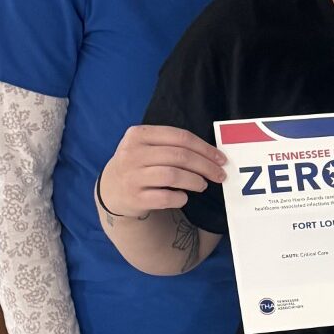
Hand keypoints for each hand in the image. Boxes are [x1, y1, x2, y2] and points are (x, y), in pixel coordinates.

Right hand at [99, 125, 224, 216]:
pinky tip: (183, 197)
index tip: (221, 159)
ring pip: (173, 176)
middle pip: (180, 156)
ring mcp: (131, 176)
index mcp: (138, 135)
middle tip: (219, 175)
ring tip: (202, 185)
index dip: (205, 148)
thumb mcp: (148, 147)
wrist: (112, 190)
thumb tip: (214, 156)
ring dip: (195, 181)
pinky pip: (165, 198)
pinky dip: (180, 198)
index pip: (180, 137)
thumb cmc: (140, 164)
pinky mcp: (134, 198)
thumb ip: (174, 145)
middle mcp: (132, 153)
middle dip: (206, 166)